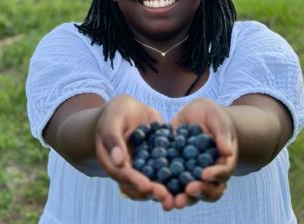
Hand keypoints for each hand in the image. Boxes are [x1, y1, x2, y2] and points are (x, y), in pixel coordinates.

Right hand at [94, 95, 172, 209]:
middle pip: (140, 185)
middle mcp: (130, 169)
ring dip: (166, 190)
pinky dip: (179, 175)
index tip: (147, 186)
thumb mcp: (112, 121)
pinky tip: (192, 177)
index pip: (123, 175)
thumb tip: (119, 161)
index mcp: (114, 163)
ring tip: (180, 195)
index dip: (135, 182)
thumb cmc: (116, 112)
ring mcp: (146, 166)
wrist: (130, 108)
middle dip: (153, 191)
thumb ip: (113, 139)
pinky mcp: (160, 159)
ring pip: (156, 182)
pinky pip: (169, 168)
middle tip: (166, 196)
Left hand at [170, 98, 237, 208]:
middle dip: (198, 192)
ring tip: (171, 201)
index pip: (222, 173)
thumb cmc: (212, 117)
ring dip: (181, 197)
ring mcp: (190, 175)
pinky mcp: (173, 170)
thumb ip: (222, 133)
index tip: (205, 174)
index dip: (215, 175)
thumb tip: (228, 151)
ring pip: (188, 192)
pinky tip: (153, 185)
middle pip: (207, 190)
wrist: (196, 115)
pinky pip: (169, 181)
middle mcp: (207, 174)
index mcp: (221, 163)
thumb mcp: (218, 119)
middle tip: (188, 191)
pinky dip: (162, 186)